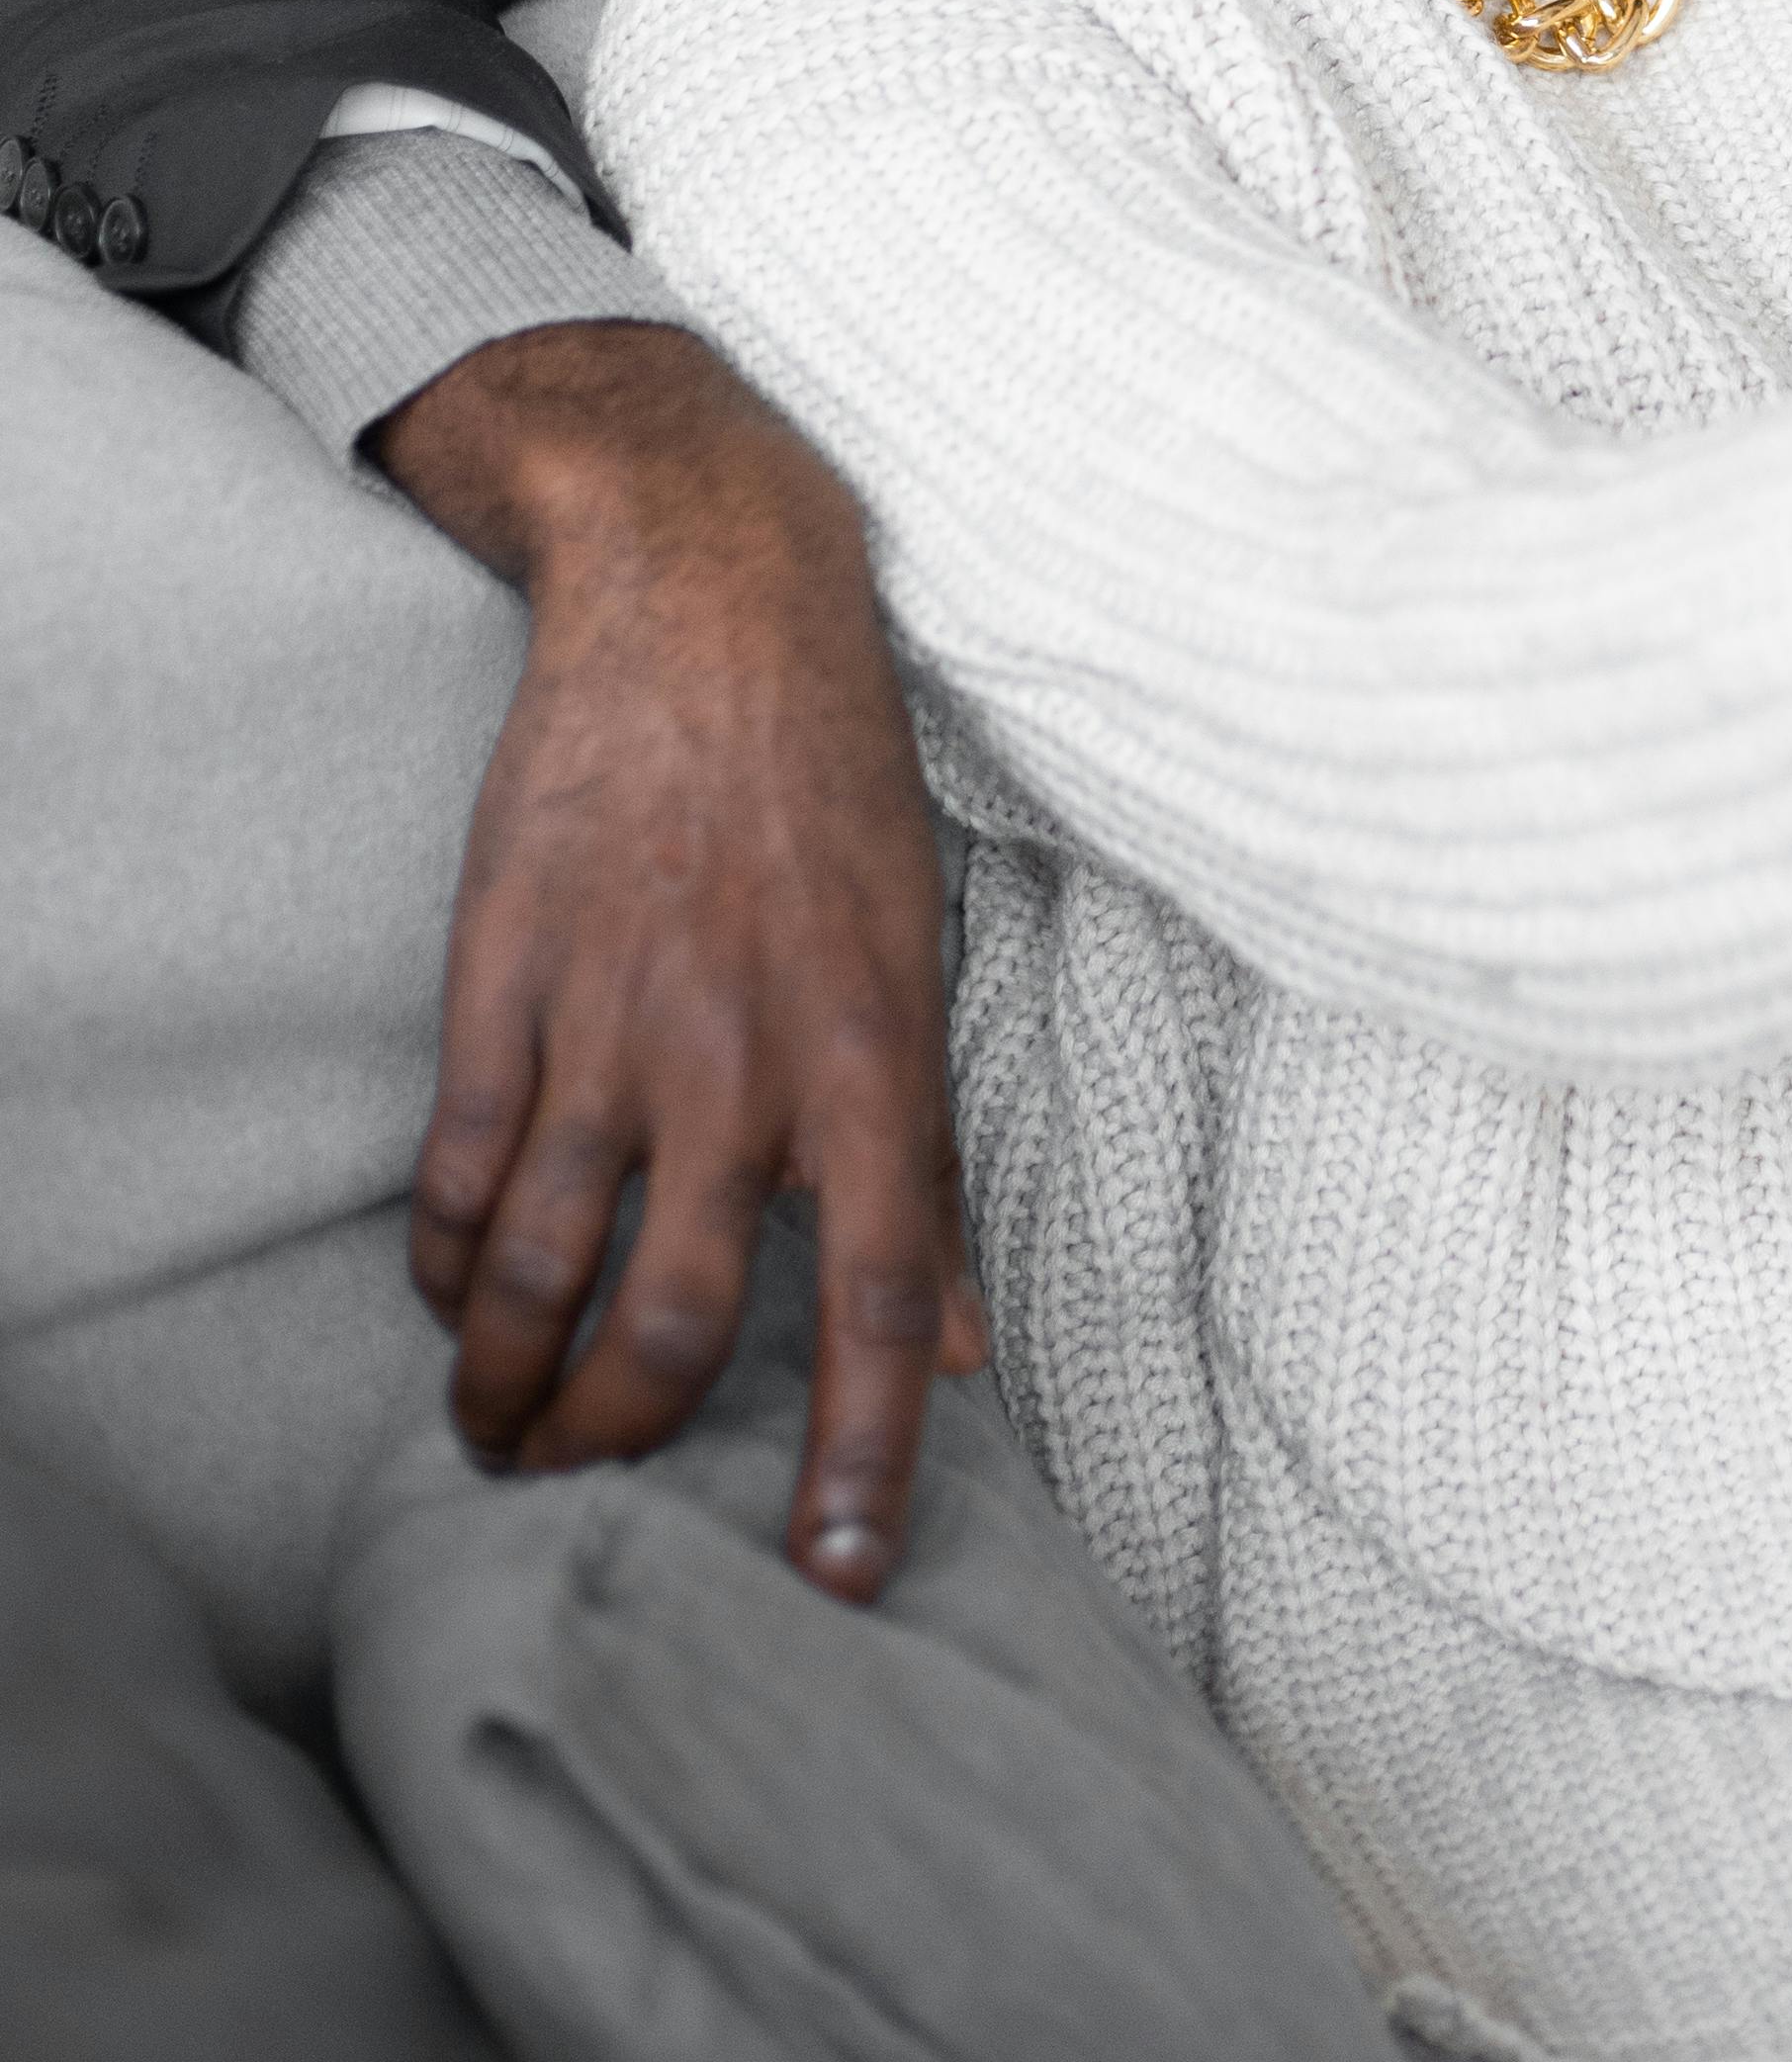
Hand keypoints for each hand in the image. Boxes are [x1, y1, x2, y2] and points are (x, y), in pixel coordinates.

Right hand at [373, 320, 985, 1598]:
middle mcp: (743, 1056)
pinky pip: (464, 1171)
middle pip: (674, 1325)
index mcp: (870, 1054)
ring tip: (498, 1429)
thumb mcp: (917, 954)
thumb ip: (925, 1159)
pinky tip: (456, 1286)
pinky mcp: (505, 975)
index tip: (834, 1578)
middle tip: (589, 1483)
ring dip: (508, 1384)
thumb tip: (957, 1350)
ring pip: (543, 1275)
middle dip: (620, 1442)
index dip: (861, 1455)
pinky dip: (450, 1259)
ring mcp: (612, 1018)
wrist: (707, 597)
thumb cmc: (833, 781)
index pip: (880, 1300)